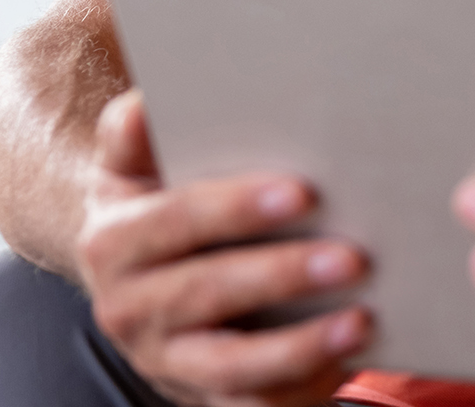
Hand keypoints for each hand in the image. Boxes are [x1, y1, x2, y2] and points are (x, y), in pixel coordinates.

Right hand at [74, 90, 372, 406]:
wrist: (138, 285)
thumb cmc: (160, 206)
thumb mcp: (134, 167)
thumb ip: (135, 132)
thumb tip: (147, 98)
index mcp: (114, 238)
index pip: (175, 218)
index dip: (234, 208)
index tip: (303, 192)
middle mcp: (127, 306)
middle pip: (207, 289)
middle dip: (281, 273)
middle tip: (353, 256)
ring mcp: (165, 360)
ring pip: (230, 362)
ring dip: (298, 344)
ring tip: (361, 317)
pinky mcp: (202, 398)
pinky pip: (253, 402)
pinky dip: (301, 384)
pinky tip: (350, 357)